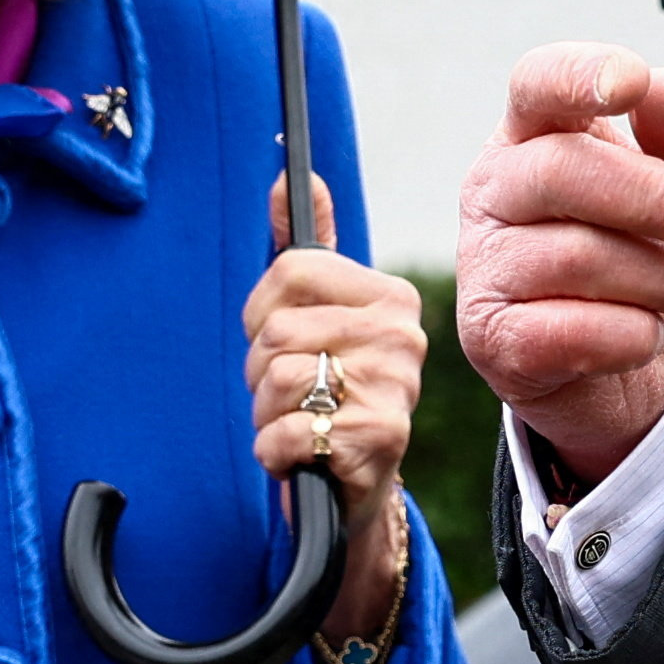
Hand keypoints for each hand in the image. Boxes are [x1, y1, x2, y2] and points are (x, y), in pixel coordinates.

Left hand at [249, 176, 425, 651]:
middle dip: (261, 373)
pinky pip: (287, 432)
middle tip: (293, 396)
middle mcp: (402, 337)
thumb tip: (288, 175)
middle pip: (276, 329)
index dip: (260, 312)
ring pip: (278, 380)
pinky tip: (301, 457)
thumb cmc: (329, 394)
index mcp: (390, 297)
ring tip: (299, 424)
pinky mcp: (378, 442)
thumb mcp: (317, 320)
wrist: (353, 488)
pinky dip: (275, 453)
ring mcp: (395, 389)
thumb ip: (304, 250)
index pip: (290, 269)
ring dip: (267, 414)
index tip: (277, 338)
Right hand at [455, 47, 663, 484]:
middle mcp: (493, 191)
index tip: (632, 83)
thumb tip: (659, 89)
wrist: (642, 369)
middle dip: (656, 196)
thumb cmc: (655, 255)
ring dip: (658, 278)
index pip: (537, 83)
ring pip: (576, 256)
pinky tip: (643, 336)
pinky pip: (575, 330)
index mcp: (535, 134)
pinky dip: (635, 335)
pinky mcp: (491, 339)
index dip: (579, 75)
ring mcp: (482, 266)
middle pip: (561, 169)